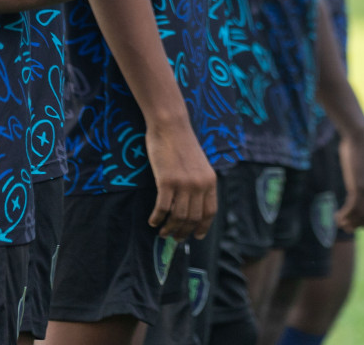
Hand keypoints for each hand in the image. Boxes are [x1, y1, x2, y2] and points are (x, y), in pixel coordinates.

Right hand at [145, 116, 217, 240]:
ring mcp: (184, 184)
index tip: (196, 236)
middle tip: (174, 237)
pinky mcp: (167, 181)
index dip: (203, 227)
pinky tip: (153, 220)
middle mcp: (200, 185)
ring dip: (169, 228)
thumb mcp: (199, 164)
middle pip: (193, 218)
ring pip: (178, 217)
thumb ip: (199, 183)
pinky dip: (157, 218)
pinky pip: (162, 208)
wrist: (171, 126)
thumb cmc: (181, 144)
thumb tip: (192, 205)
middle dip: (183, 232)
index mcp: (210, 181)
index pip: (210, 212)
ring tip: (162, 231)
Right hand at [336, 129, 363, 230]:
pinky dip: (344, 215)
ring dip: (348, 222)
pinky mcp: (358, 186)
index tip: (358, 225)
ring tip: (338, 222)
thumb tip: (360, 190)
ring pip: (359, 214)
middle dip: (357, 225)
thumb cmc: (360, 152)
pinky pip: (352, 208)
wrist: (359, 138)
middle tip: (345, 227)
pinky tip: (336, 215)